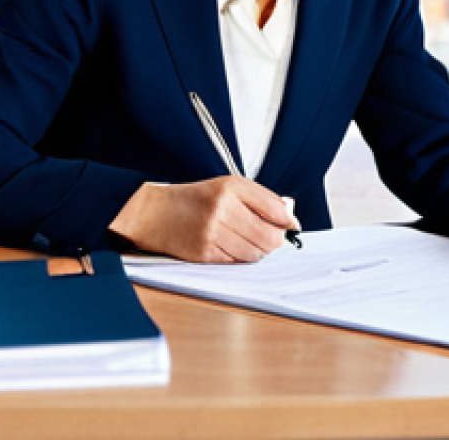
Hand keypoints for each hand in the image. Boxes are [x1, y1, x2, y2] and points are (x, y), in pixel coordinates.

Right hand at [109, 176, 300, 262]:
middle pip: (268, 235)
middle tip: (275, 239)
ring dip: (260, 251)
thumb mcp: (227, 186)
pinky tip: (236, 248)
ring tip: (254, 242)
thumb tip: (288, 213)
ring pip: (255, 252)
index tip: (293, 226)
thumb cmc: (194, 199)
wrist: (156, 213)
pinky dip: (243, 258)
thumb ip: (258, 198)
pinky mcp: (205, 253)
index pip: (274, 207)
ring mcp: (213, 232)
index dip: (288, 220)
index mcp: (231, 187)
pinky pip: (237, 262)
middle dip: (276, 240)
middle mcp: (223, 209)